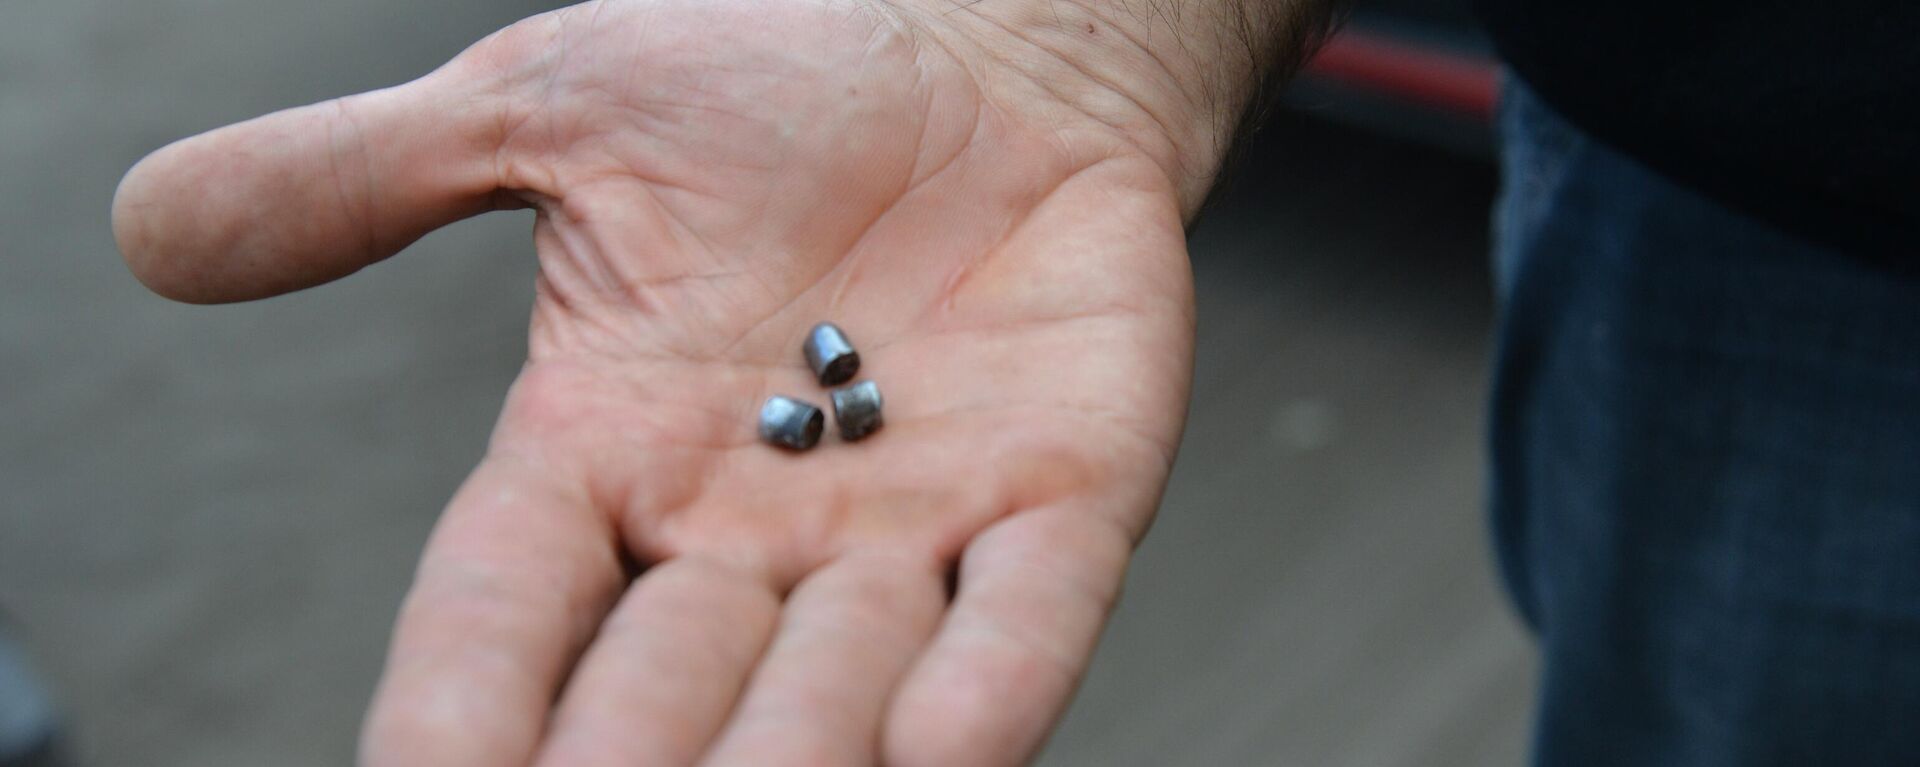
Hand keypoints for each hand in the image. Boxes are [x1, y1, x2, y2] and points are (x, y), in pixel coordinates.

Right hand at [112, 0, 1302, 762]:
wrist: (988, 53)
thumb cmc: (781, 81)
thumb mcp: (554, 109)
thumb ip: (367, 178)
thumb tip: (151, 231)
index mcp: (608, 456)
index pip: (504, 620)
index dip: (453, 717)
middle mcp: (750, 526)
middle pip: (660, 694)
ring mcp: (914, 524)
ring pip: (837, 690)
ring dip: (786, 759)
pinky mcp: (1061, 495)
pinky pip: (1024, 619)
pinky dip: (984, 689)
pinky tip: (939, 757)